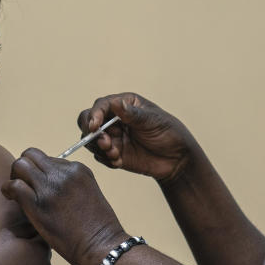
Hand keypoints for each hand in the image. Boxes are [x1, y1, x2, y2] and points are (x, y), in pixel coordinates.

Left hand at [3, 149, 129, 264]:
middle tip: (22, 185)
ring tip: (15, 193)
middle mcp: (64, 173)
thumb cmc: (96, 229)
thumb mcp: (88, 195)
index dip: (40, 173)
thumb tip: (45, 186)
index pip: (48, 159)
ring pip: (20, 165)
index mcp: (78, 169)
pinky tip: (10, 198)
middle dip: (23, 168)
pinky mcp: (38, 203)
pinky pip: (13, 185)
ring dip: (14, 176)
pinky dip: (7, 189)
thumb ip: (69, 185)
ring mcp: (51, 186)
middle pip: (31, 155)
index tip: (39, 188)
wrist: (100, 246)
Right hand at [77, 93, 197, 182]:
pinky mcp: (113, 153)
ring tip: (115, 154)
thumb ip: (133, 114)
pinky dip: (106, 159)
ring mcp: (112, 137)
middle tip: (104, 142)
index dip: (94, 115)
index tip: (94, 126)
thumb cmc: (169, 133)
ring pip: (91, 140)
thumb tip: (117, 103)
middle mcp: (114, 119)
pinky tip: (120, 161)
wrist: (176, 159)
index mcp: (124, 105)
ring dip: (99, 148)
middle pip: (88, 121)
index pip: (100, 106)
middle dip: (91, 133)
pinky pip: (99, 156)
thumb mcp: (153, 121)